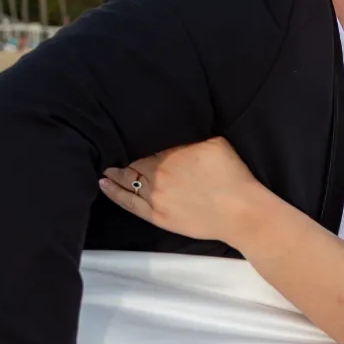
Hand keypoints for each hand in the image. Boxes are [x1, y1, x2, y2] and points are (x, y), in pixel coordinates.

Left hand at [100, 138, 269, 244]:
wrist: (240, 212)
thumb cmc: (233, 177)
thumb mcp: (215, 143)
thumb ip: (192, 135)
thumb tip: (181, 127)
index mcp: (170, 153)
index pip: (144, 144)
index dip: (134, 139)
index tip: (125, 134)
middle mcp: (158, 173)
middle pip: (132, 161)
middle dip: (120, 155)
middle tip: (108, 148)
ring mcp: (155, 196)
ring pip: (127, 181)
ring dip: (113, 172)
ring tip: (104, 166)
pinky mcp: (157, 216)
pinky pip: (128, 203)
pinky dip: (114, 193)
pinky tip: (104, 184)